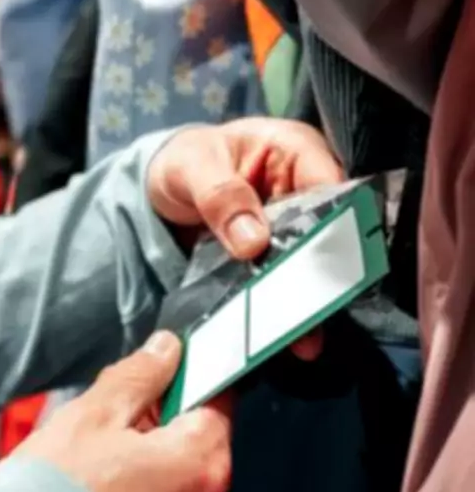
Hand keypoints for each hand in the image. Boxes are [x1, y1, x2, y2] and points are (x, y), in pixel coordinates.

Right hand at [19, 331, 231, 491]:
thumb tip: (169, 349)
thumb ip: (139, 376)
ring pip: (190, 484)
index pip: (217, 401)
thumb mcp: (93, 415)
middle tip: (114, 432)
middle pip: (203, 445)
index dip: (185, 385)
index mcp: (201, 460)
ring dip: (162, 470)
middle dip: (167, 430)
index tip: (156, 384)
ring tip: (109, 475)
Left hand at [148, 117, 343, 359]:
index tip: (325, 263)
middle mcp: (301, 190)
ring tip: (305, 340)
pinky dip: (280, 310)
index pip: (330, 185)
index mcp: (293, 151)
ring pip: (308, 266)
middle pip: (326, 233)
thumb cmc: (180, 161)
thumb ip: (220, 195)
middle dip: (322, 274)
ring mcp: (288, 229)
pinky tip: (285, 338)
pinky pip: (281, 284)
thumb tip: (253, 241)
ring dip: (306, 302)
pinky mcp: (270, 259)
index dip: (334, 223)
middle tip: (316, 311)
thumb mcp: (192, 166)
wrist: (158, 187)